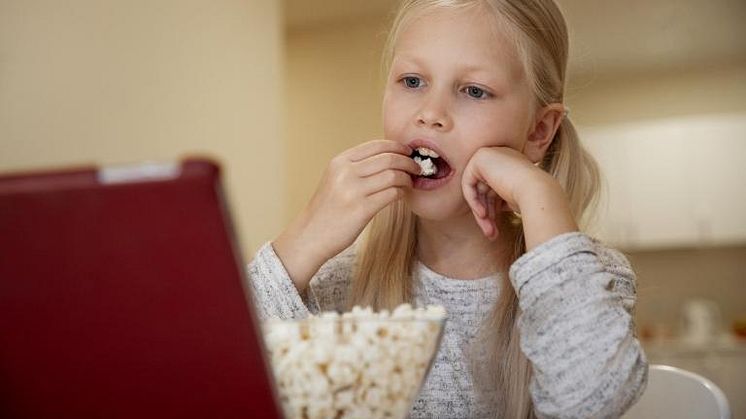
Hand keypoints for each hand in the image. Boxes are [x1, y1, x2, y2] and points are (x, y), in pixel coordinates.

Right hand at [274, 140, 420, 289]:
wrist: (310, 235)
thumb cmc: (327, 209)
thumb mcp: (335, 179)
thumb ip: (356, 167)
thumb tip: (389, 157)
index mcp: (340, 162)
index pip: (376, 145)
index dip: (397, 147)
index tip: (408, 153)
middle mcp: (346, 172)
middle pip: (388, 158)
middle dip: (408, 162)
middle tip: (417, 167)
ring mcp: (353, 191)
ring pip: (393, 176)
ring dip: (407, 178)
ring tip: (410, 182)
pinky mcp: (361, 210)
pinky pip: (392, 194)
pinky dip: (401, 193)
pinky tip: (401, 195)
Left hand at [461, 146, 576, 247]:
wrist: (537, 191)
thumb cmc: (531, 199)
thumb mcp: (511, 200)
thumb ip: (497, 199)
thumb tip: (484, 212)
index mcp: (511, 164)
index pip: (493, 189)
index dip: (493, 209)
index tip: (495, 227)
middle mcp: (501, 156)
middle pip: (484, 190)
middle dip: (486, 214)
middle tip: (491, 233)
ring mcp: (491, 154)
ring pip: (476, 190)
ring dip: (481, 213)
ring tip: (489, 231)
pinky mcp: (480, 157)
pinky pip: (468, 183)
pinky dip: (473, 200)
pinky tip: (482, 214)